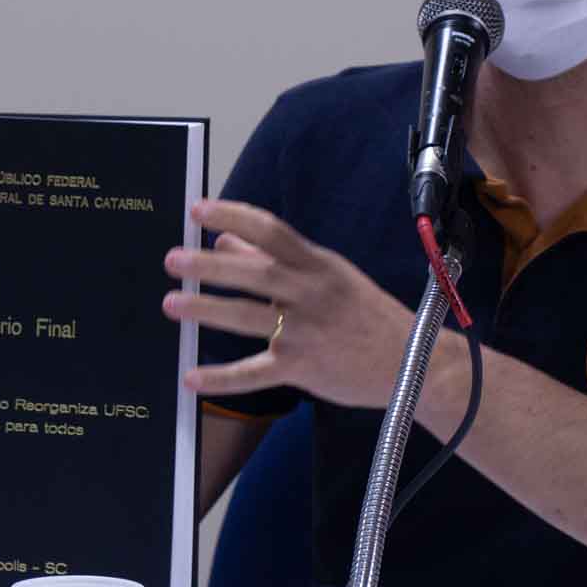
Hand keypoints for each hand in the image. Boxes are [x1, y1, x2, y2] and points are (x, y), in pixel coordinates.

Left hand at [161, 199, 415, 409]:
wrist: (414, 364)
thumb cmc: (365, 314)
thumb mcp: (328, 276)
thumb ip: (275, 259)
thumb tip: (225, 239)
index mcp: (318, 265)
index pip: (271, 231)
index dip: (233, 216)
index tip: (198, 209)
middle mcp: (311, 293)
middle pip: (255, 273)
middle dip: (211, 266)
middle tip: (174, 259)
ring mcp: (306, 332)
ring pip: (248, 317)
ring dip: (206, 309)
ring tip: (172, 303)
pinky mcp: (302, 368)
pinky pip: (254, 374)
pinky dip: (221, 378)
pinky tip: (191, 377)